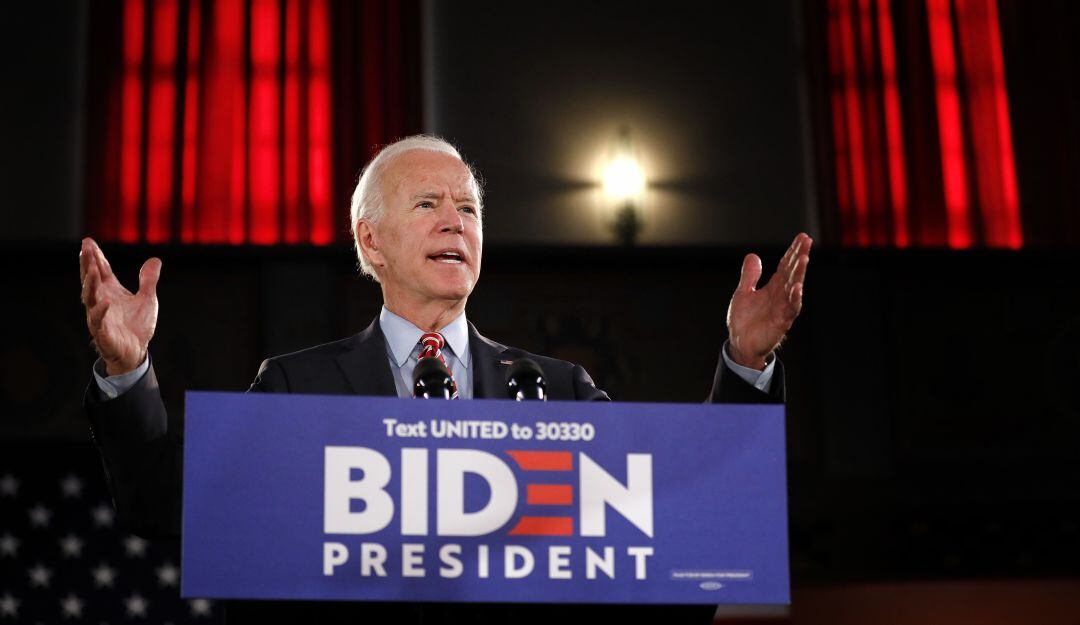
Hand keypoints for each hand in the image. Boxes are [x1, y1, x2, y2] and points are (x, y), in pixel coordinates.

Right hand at [79, 238, 161, 375]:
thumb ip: (148, 280)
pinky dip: (100, 311)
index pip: (100, 270)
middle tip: (86, 249)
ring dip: (90, 283)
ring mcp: (100, 316)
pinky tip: (105, 301)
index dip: (95, 256)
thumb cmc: (136, 326)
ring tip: (92, 269)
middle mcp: (101, 301)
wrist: (136, 352)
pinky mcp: (103, 332)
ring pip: (90, 297)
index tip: (88, 241)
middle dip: (88, 264)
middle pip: (91, 279)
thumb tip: (155, 260)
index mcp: (110, 292)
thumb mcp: (147, 299)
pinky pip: (98, 321)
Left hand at [726, 232, 811, 369]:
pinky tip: (797, 287)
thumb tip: (753, 256)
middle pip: (793, 272)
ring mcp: (782, 308)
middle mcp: (781, 296)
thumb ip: (750, 276)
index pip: (786, 266)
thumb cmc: (745, 320)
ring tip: (804, 258)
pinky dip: (794, 298)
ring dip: (800, 273)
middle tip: (807, 240)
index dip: (793, 251)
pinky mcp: (781, 322)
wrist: (741, 343)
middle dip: (800, 256)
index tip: (802, 237)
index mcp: (773, 288)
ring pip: (794, 288)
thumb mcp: (744, 293)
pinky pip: (790, 309)